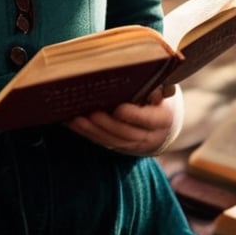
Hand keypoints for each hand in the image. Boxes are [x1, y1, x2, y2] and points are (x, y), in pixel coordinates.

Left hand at [66, 84, 182, 156]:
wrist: (160, 124)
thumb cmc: (156, 97)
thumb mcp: (161, 89)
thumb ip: (155, 87)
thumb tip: (147, 86)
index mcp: (162, 119)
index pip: (149, 120)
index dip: (133, 116)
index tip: (118, 109)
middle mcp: (150, 136)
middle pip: (126, 133)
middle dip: (106, 124)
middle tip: (90, 113)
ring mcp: (134, 145)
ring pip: (112, 141)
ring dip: (92, 131)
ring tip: (76, 120)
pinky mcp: (119, 148)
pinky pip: (102, 142)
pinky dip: (87, 134)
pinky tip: (73, 124)